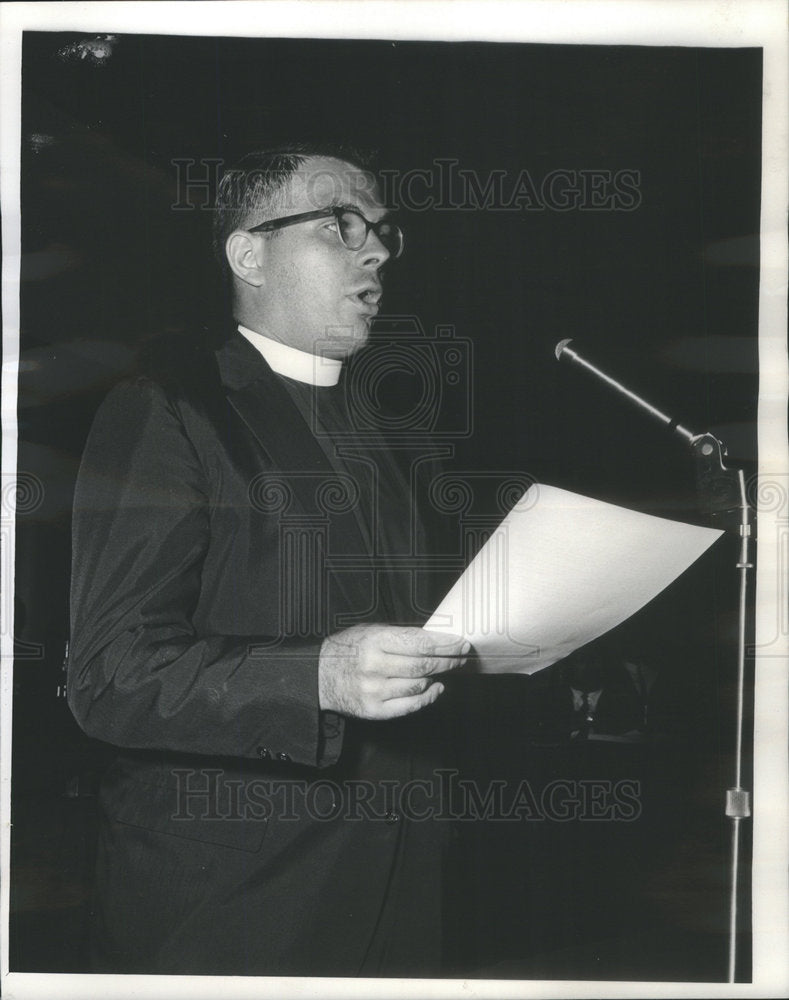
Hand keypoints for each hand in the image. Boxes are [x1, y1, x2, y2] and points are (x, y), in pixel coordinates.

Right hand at [318, 624, 469, 719]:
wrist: (318, 676)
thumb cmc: (348, 650)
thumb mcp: (370, 632)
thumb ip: (400, 636)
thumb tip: (437, 640)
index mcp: (374, 641)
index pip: (420, 643)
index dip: (445, 644)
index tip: (461, 643)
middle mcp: (374, 666)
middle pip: (424, 666)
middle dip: (449, 661)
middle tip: (461, 657)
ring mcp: (374, 691)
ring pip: (419, 686)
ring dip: (436, 677)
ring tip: (443, 670)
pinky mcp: (374, 710)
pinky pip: (410, 706)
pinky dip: (427, 697)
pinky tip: (434, 688)